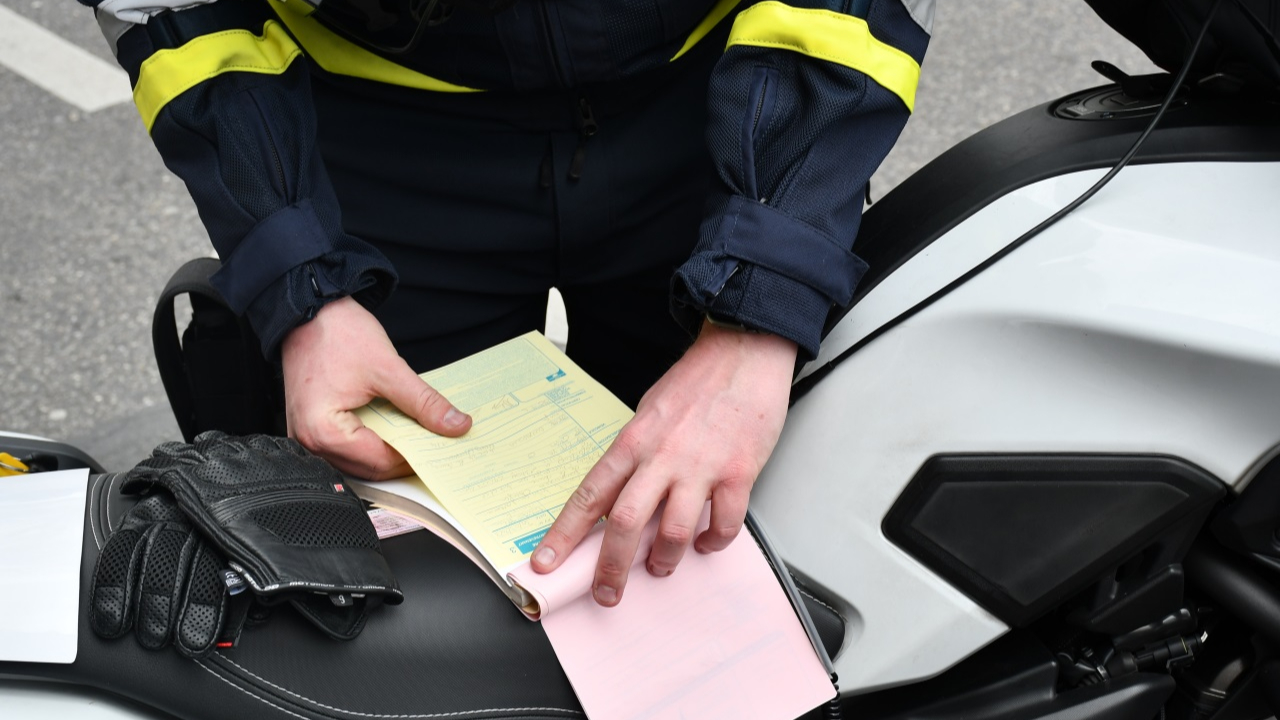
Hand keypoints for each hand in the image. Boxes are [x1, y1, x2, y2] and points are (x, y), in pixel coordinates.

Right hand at [281, 297, 470, 478]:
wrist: (308, 310)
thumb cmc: (335, 333)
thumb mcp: (388, 368)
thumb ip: (423, 402)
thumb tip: (455, 425)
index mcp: (323, 431)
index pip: (381, 462)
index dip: (416, 457)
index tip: (443, 449)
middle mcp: (309, 441)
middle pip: (370, 468)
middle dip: (404, 458)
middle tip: (436, 444)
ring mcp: (306, 436)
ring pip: (359, 461)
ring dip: (389, 451)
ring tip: (418, 435)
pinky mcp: (311, 427)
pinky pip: (347, 447)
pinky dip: (373, 442)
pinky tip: (394, 428)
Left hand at [531, 320, 797, 605]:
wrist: (743, 352)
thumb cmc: (696, 382)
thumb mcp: (647, 413)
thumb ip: (634, 456)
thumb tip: (620, 497)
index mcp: (632, 442)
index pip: (589, 496)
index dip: (563, 535)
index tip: (544, 563)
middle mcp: (661, 457)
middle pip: (626, 524)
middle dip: (610, 567)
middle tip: (606, 593)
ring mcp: (700, 467)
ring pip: (674, 532)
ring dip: (664, 560)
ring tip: (660, 567)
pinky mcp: (737, 472)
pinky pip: (723, 523)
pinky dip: (713, 542)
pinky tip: (707, 543)